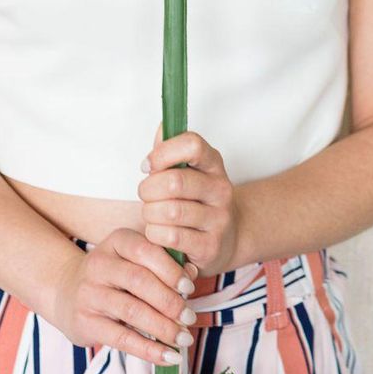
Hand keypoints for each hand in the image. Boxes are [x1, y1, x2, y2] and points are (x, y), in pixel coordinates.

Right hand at [50, 226, 199, 366]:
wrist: (68, 293)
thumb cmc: (115, 276)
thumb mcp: (136, 261)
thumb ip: (165, 264)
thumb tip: (192, 274)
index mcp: (116, 242)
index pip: (144, 249)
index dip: (170, 269)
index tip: (190, 287)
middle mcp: (99, 264)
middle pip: (139, 280)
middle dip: (170, 301)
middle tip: (190, 317)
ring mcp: (89, 293)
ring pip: (132, 311)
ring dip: (163, 327)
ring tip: (185, 338)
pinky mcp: (85, 322)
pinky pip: (122, 338)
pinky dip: (149, 350)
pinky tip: (169, 357)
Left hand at [137, 122, 239, 277]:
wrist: (226, 238)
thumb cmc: (196, 200)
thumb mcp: (187, 172)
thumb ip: (169, 150)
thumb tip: (162, 127)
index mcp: (213, 164)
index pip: (192, 144)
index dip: (163, 153)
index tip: (148, 165)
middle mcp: (221, 189)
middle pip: (174, 182)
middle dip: (148, 189)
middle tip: (146, 195)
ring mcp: (218, 219)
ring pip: (169, 211)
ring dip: (150, 214)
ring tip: (152, 215)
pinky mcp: (210, 246)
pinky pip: (171, 237)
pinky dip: (155, 234)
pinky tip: (159, 233)